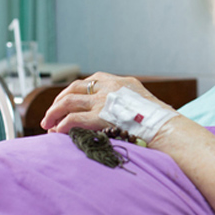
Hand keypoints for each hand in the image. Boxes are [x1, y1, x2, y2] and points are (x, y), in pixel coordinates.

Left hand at [40, 72, 168, 133]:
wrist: (166, 128)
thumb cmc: (161, 121)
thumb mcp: (144, 102)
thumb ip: (128, 102)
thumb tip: (120, 114)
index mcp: (121, 82)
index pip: (90, 81)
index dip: (74, 92)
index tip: (67, 102)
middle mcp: (110, 87)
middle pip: (74, 89)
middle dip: (59, 102)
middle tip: (51, 115)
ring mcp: (104, 100)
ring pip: (68, 101)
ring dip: (54, 113)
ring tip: (48, 125)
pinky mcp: (99, 116)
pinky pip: (72, 119)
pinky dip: (62, 126)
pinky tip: (58, 133)